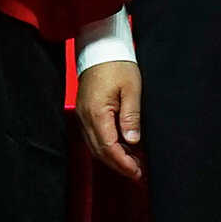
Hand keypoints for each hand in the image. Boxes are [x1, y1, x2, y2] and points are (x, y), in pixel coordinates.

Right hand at [78, 57, 143, 180]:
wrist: (100, 47)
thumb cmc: (117, 65)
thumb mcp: (131, 89)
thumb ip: (131, 116)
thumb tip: (132, 141)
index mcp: (96, 113)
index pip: (108, 148)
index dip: (123, 163)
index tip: (138, 172)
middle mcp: (85, 118)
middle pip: (99, 152)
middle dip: (119, 165)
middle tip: (138, 173)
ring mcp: (82, 116)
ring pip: (95, 147)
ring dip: (113, 158)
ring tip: (133, 164)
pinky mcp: (85, 113)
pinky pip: (93, 137)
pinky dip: (107, 147)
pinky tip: (122, 148)